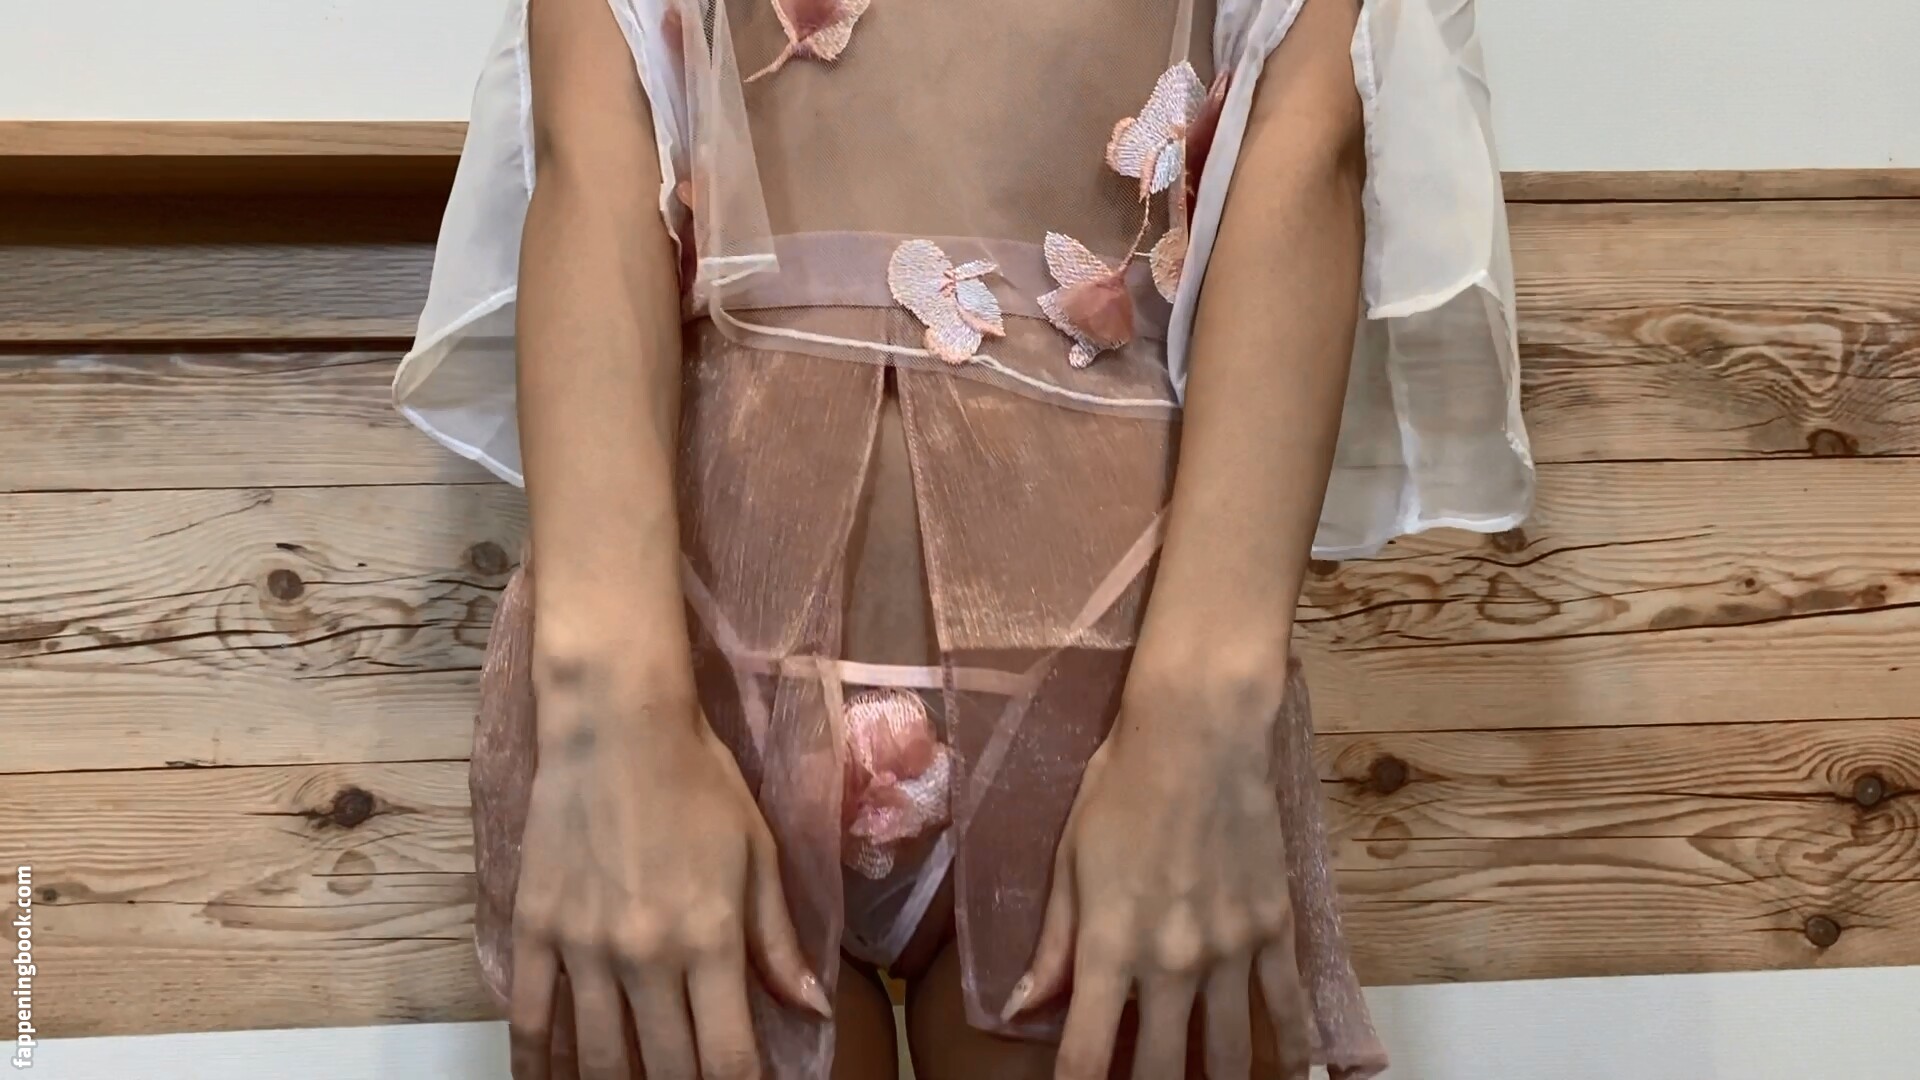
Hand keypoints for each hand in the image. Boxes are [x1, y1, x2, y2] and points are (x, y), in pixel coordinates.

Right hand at [508, 688, 831, 1079]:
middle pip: (666, 1068)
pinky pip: (530, 1020)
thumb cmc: (700, 783)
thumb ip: (778, 942)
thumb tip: (813, 1010)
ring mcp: (584, 947)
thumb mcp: (757, 855)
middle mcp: (648, 956)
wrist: (617, 725)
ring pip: (598, 1058)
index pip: (728, 1059)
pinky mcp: (535, 930)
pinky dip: (538, 1066)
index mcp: (712, 940)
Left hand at [1005, 666, 1315, 1079]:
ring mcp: (1231, 949)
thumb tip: (1023, 1007)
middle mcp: (1171, 961)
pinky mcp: (1275, 928)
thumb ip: (1055, 943)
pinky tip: (1289, 1076)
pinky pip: (1289, 1006)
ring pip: (1228, 1053)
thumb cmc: (1121, 787)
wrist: (1199, 734)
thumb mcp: (1070, 861)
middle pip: (1163, 1069)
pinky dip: (1292, 1052)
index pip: (1089, 1055)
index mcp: (1110, 946)